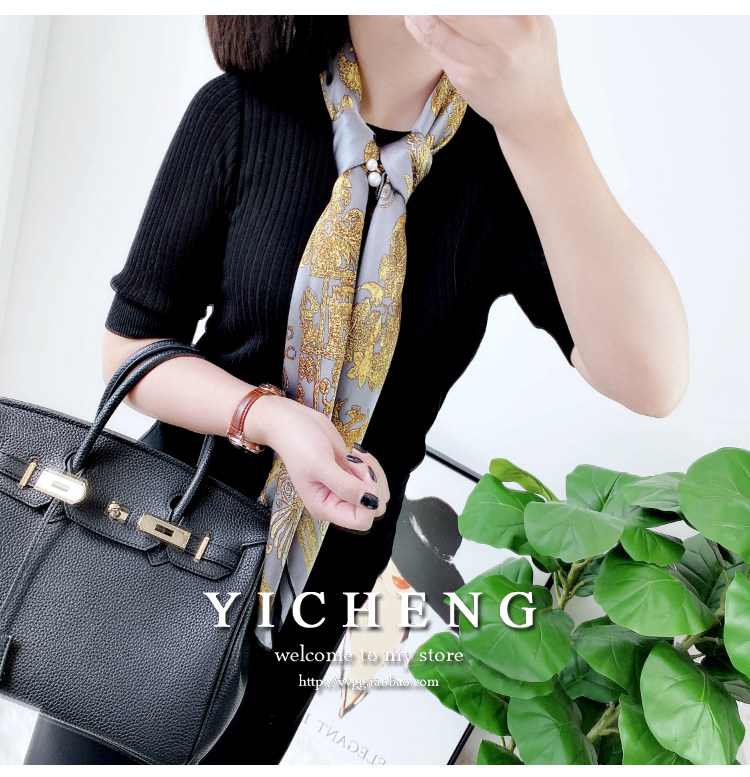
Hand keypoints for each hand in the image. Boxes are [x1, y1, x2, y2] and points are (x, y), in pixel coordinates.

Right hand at [248, 395, 389, 532]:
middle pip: (374, 508)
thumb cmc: (298, 443)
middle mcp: (336, 502)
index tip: (360, 476)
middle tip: (356, 464)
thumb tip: (371, 501)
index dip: (369, 498)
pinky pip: (374, 478)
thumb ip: (345, 486)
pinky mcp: (351, 476)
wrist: (293, 422)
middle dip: (373, 484)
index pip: (361, 520)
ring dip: (373, 472)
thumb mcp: (319, 464)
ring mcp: (345, 489)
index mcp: (325, 508)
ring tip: (355, 458)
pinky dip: (371, 465)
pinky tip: (355, 454)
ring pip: (378, 493)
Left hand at [403, 15, 570, 140]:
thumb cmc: (532, 59)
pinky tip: (413, 14)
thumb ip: (506, 3)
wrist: (530, 113)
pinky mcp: (463, 79)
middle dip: (433, 3)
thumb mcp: (534, 21)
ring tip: (412, 4)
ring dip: (418, 9)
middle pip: (454, 10)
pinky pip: (433, 47)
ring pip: (435, 27)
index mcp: (525, 18)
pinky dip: (418, 27)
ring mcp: (480, 63)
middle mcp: (504, 42)